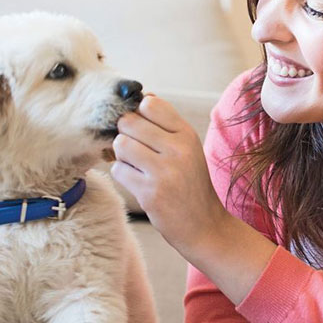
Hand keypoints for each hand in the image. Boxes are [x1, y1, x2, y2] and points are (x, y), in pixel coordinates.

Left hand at [110, 94, 227, 251]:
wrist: (204, 225)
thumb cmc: (191, 184)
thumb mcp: (188, 148)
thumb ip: (166, 125)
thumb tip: (142, 96)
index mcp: (187, 134)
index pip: (150, 103)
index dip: (138, 113)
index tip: (142, 128)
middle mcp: (177, 149)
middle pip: (129, 122)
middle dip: (125, 134)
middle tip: (135, 149)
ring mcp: (164, 171)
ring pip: (120, 144)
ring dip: (122, 155)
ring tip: (137, 166)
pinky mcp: (150, 193)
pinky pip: (118, 170)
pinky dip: (123, 175)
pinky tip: (138, 183)